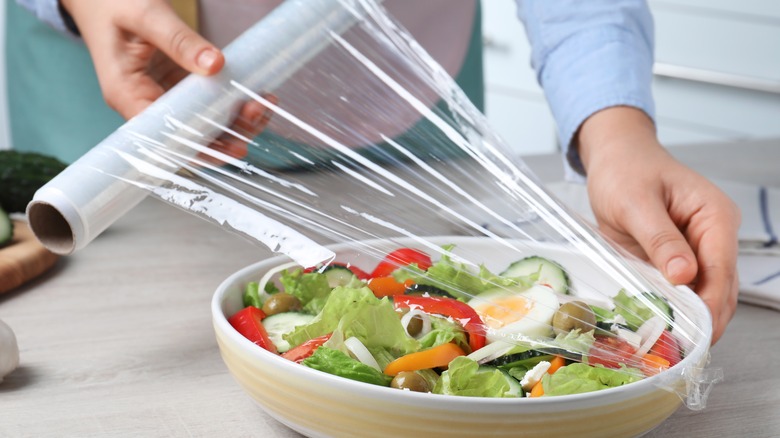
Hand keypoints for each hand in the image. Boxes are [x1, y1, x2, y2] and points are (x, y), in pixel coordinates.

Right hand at [61, 0, 269, 159]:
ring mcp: (163, 96)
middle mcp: (144, 102)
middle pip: (188, 136)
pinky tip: (257, 95)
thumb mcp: (145, 14)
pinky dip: (232, 103)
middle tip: (257, 114)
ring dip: (234, 121)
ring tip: (263, 105)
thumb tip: (215, 65)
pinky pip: (207, 103)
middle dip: (225, 134)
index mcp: (126, 94)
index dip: (199, 146)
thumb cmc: (113, 1)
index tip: (231, 144)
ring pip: (202, 123)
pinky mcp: (177, 86)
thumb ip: (179, 40)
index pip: (164, 136)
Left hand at [577, 107, 739, 343]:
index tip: (695, 332)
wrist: (614, 158)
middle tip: (680, 350)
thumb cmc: (625, 171)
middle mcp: (715, 236)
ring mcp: (699, 249)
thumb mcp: (635, 202)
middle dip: (704, 319)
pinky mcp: (678, 259)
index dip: (710, 303)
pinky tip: (660, 328)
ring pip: (704, 294)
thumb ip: (660, 238)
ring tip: (671, 347)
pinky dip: (673, 308)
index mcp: (715, 217)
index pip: (721, 269)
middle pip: (720, 288)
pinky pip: (681, 290)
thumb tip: (684, 276)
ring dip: (690, 319)